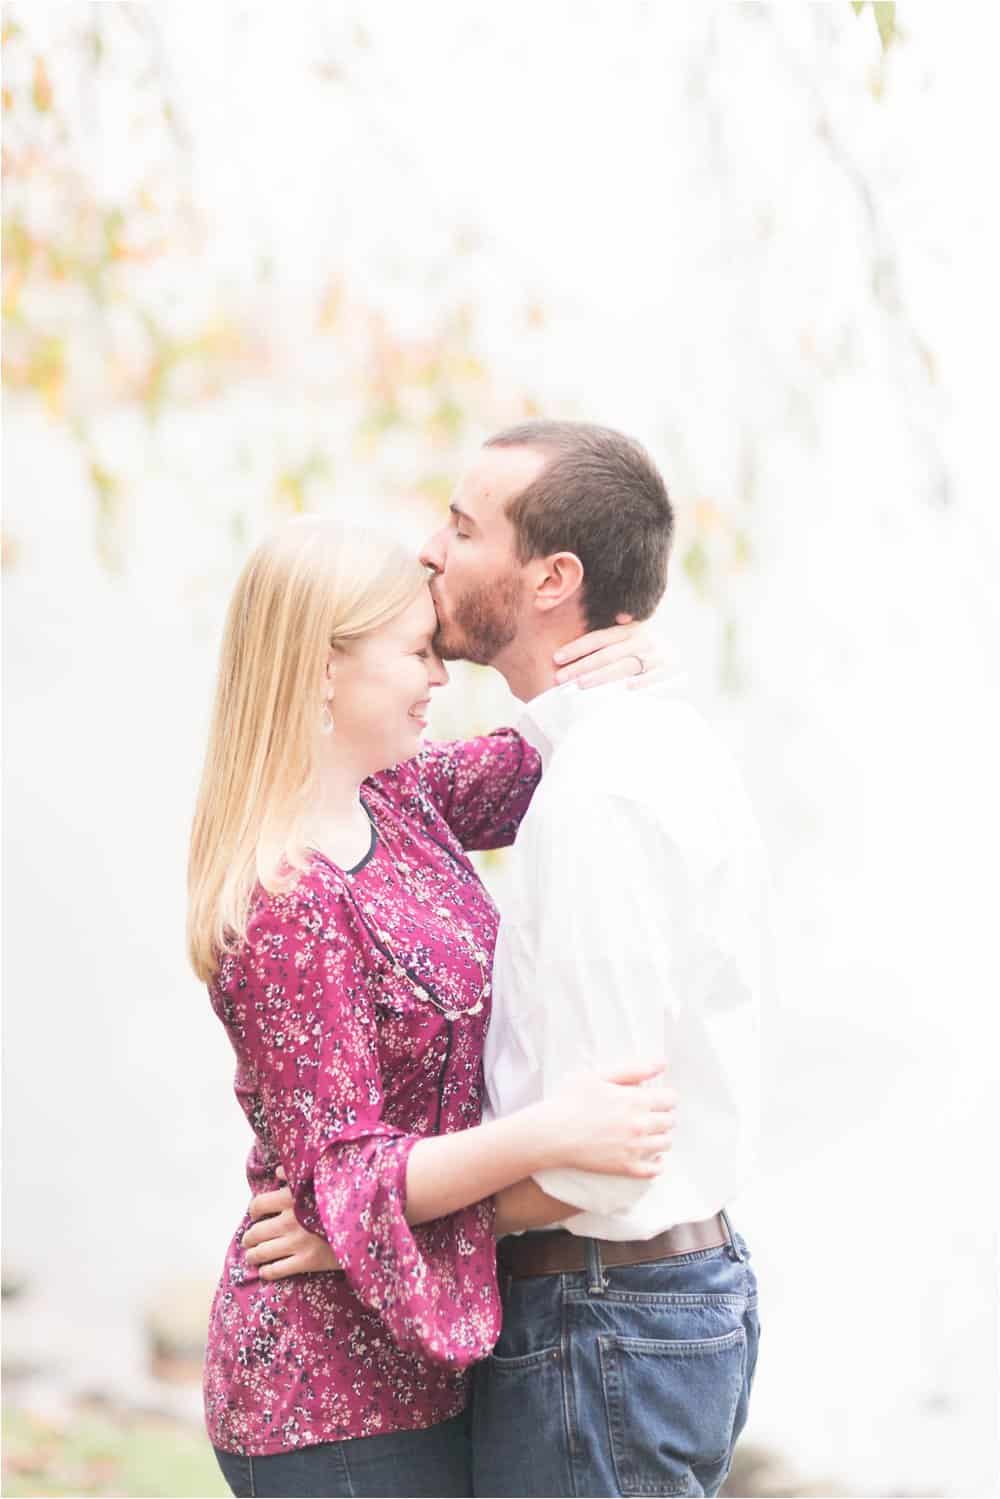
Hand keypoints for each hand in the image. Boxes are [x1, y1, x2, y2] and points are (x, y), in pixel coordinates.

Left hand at [242, 1168, 341, 1279]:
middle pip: (256, 1232)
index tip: (256, 1215)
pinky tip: (265, 1271)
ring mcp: (297, 1243)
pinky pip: (276, 1270)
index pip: (258, 1204)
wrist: (363, 1224)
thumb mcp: (319, 1181)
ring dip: (252, 1255)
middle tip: (249, 1240)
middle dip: (249, 1237)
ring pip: (262, 1253)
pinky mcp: (307, 1261)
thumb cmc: (341, 1199)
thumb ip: (295, 1176)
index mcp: (291, 1198)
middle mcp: (289, 1221)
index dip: (254, 1210)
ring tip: (252, 1256)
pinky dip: (266, 1272)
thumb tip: (277, 1172)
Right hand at [539, 1064, 676, 1177]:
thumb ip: (634, 1069)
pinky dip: (657, 1162)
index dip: (665, 1097)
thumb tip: (662, 1063)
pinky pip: (655, 1170)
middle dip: (663, 1115)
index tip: (655, 1098)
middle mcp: (640, 1125)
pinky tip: (650, 1155)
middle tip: (647, 1114)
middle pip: (670, 1121)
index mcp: (636, 1100)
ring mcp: (634, 1148)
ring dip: (660, 1136)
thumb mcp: (600, 1076)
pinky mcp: (626, 1167)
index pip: (671, 1100)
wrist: (552, 1133)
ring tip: (645, 1132)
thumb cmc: (571, 1101)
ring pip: (665, 1143)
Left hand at [553, 615, 675, 690]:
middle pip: (607, 654)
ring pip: (625, 665)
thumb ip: (608, 643)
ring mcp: (657, 655)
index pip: (599, 638)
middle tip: (560, 677)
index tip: (557, 658)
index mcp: (630, 630)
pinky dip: (641, 682)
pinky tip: (626, 689)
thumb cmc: (644, 657)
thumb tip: (569, 654)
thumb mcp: (629, 643)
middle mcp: (643, 640)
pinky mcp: (670, 670)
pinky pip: (653, 677)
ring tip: (581, 684)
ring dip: (601, 675)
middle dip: (581, 665)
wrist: (681, 666)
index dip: (577, 647)